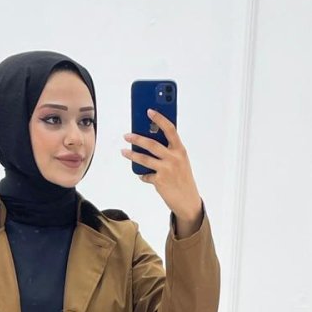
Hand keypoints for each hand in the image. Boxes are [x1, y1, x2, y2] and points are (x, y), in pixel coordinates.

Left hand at [121, 108, 203, 225]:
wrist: (188, 200)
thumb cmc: (183, 178)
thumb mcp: (181, 161)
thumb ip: (169, 150)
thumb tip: (150, 140)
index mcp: (180, 150)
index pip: (170, 129)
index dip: (159, 119)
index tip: (149, 111)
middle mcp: (174, 158)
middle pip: (152, 144)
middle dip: (137, 138)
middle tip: (126, 135)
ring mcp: (166, 169)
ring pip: (144, 159)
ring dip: (132, 154)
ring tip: (123, 151)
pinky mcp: (159, 181)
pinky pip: (145, 175)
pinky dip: (142, 175)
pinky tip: (142, 175)